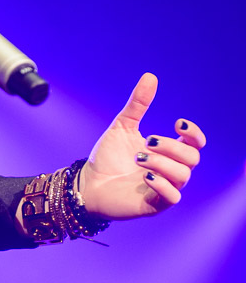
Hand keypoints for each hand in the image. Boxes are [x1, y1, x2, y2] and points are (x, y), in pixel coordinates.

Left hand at [81, 73, 205, 219]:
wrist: (86, 184)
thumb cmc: (107, 157)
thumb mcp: (123, 126)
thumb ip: (138, 105)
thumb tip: (150, 76)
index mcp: (168, 153)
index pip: (195, 144)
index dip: (194, 133)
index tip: (178, 123)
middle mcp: (170, 171)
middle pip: (192, 158)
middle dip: (172, 146)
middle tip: (147, 141)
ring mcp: (163, 188)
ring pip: (183, 175)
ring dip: (163, 162)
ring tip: (138, 158)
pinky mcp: (153, 205)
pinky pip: (173, 197)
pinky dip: (163, 185)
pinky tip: (145, 175)